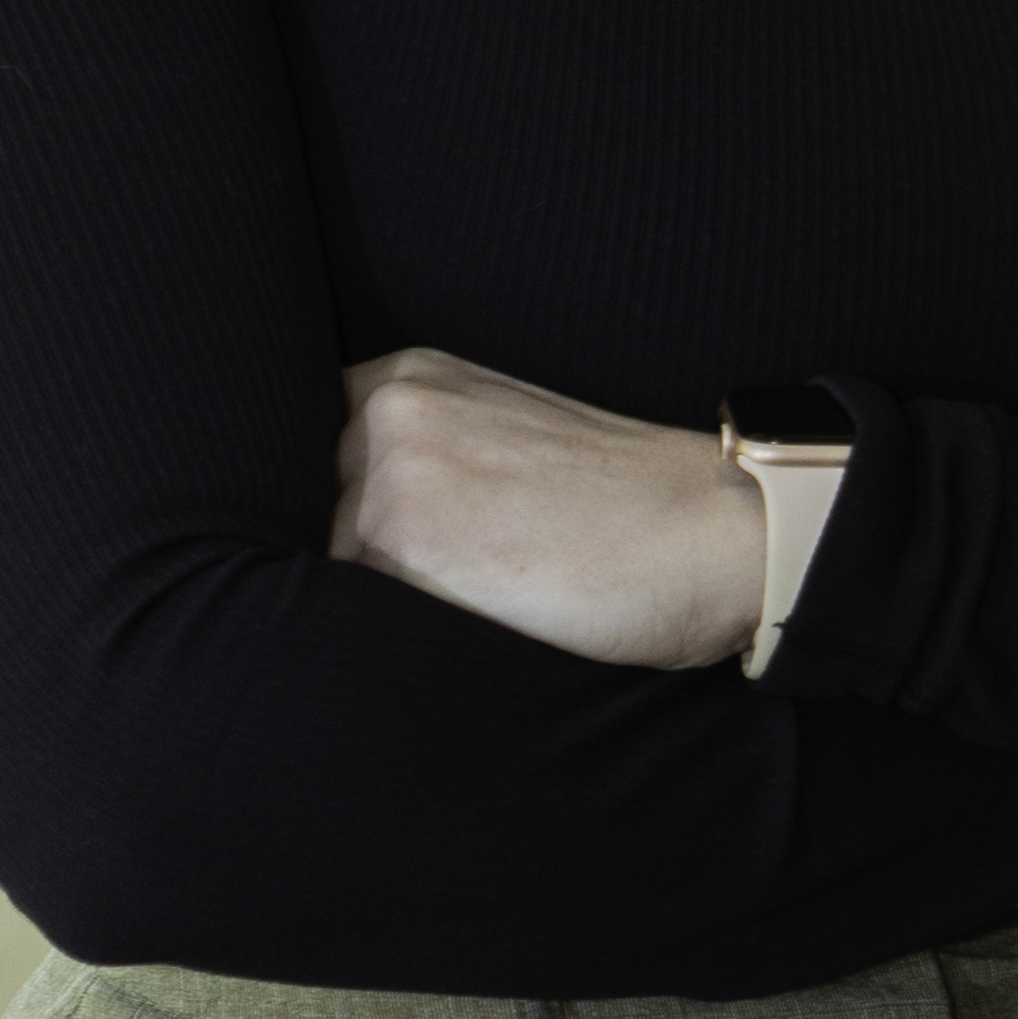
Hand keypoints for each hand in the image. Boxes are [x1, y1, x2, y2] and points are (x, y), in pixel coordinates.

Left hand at [332, 348, 769, 666]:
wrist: (715, 532)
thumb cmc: (629, 511)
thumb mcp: (509, 445)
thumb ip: (420, 464)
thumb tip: (334, 539)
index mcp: (409, 379)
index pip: (301, 461)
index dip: (329, 517)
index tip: (385, 555)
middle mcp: (385, 410)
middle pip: (304, 518)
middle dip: (349, 565)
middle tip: (453, 590)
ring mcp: (382, 469)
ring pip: (326, 570)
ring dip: (376, 607)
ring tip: (476, 608)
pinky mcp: (393, 537)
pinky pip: (348, 614)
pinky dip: (393, 638)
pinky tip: (475, 628)